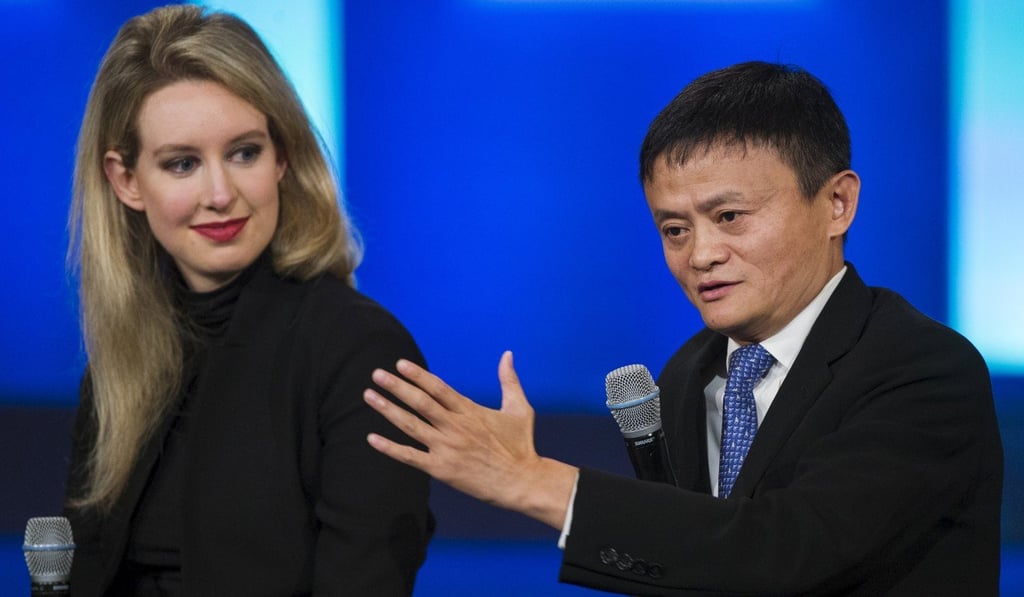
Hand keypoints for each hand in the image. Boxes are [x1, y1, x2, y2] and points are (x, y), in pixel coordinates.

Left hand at [364, 351, 578, 529]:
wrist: (523, 482)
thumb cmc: (522, 445)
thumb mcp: (519, 408)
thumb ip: (509, 380)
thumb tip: (508, 354)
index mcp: (470, 411)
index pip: (438, 388)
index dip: (418, 375)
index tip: (400, 364)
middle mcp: (455, 426)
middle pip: (420, 402)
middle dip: (396, 386)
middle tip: (376, 374)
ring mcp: (447, 448)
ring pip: (411, 425)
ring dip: (388, 410)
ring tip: (369, 396)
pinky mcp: (442, 469)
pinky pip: (410, 457)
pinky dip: (390, 448)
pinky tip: (372, 438)